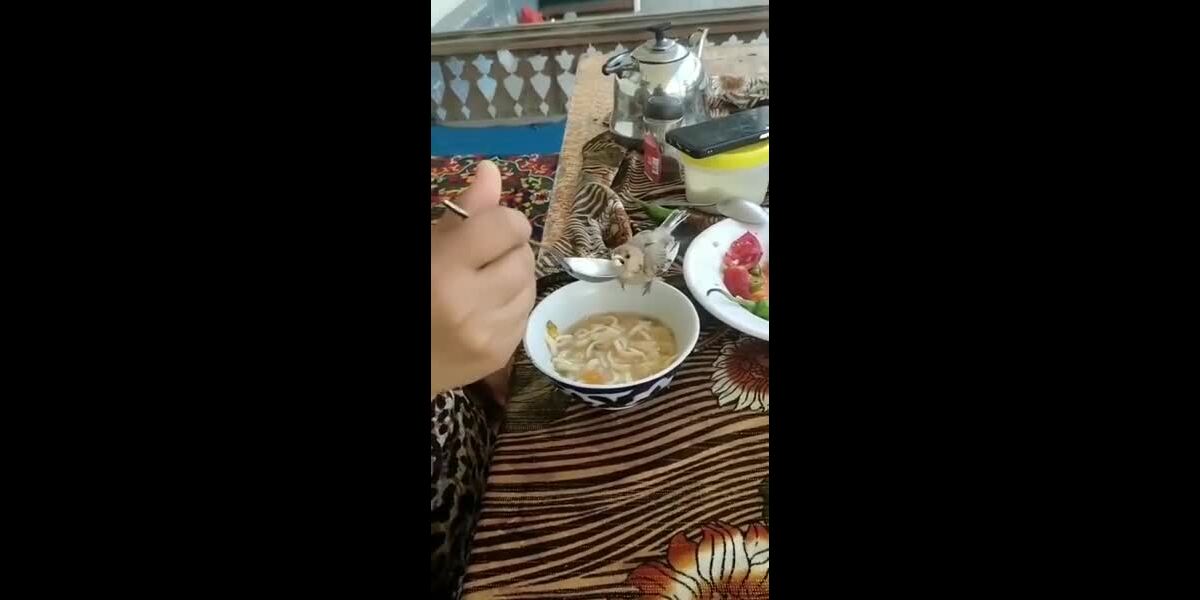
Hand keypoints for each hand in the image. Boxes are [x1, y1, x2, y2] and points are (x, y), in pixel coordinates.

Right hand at [431, 161, 534, 396]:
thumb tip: (491, 170)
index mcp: (444, 269)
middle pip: (523, 255)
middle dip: (508, 249)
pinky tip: (484, 306)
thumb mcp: (425, 245)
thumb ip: (462, 211)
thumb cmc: (408, 292)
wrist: (407, 358)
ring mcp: (488, 334)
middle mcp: (470, 304)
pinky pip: (527, 313)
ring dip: (513, 276)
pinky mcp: (500, 356)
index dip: (501, 221)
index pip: (507, 226)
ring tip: (482, 281)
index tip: (486, 227)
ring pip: (530, 284)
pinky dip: (512, 304)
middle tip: (480, 257)